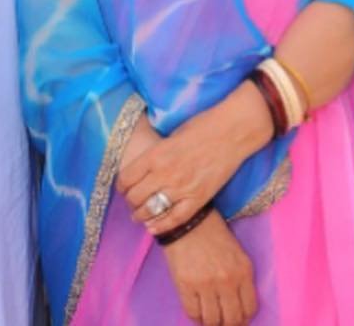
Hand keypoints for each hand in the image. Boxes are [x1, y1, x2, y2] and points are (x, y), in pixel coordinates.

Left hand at [117, 82, 271, 235]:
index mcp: (155, 154)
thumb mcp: (170, 136)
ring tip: (138, 216)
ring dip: (141, 215)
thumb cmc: (201, 126)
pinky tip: (153, 228)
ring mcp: (182, 188)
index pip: (127, 177)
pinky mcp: (199, 198)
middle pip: (136, 196)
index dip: (121, 185)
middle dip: (130, 201)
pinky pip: (175, 218)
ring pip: (152, 210)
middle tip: (130, 202)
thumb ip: (157, 153)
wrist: (231, 131)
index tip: (122, 187)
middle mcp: (165, 173)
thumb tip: (145, 165)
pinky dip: (162, 225)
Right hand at [161, 210, 255, 324]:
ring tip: (207, 316)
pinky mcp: (186, 284)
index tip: (236, 318)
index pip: (249, 309)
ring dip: (210, 322)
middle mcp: (227, 280)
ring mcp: (206, 284)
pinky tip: (195, 308)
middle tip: (221, 320)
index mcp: (243, 271)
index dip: (243, 318)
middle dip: (227, 324)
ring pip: (212, 321)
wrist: (186, 218)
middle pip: (232, 320)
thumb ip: (240, 278)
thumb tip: (238, 305)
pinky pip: (192, 313)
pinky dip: (195, 316)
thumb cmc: (212, 232)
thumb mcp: (236, 252)